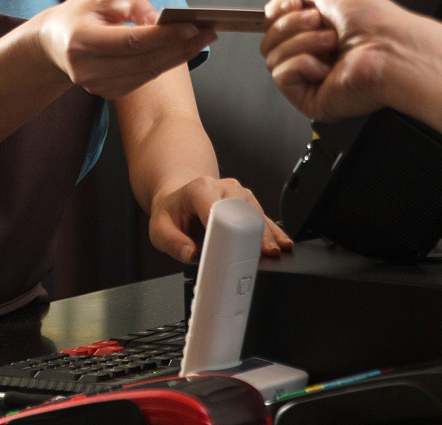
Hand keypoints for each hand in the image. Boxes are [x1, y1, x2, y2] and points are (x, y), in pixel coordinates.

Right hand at [33, 0, 213, 99]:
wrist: (54, 45)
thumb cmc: (78, 16)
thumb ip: (130, 5)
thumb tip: (159, 18)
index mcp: (82, 43)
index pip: (130, 42)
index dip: (163, 36)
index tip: (191, 25)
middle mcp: (88, 70)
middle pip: (144, 60)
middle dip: (180, 46)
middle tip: (208, 31)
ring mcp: (98, 86)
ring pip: (148, 72)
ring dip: (180, 56)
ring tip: (204, 38)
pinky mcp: (109, 93)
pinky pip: (144, 78)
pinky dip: (166, 63)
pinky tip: (184, 49)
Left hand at [148, 175, 291, 261]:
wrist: (178, 200)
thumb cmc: (171, 212)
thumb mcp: (159, 228)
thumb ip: (172, 242)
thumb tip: (190, 254)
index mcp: (199, 189)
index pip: (216, 209)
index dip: (226, 228)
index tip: (233, 248)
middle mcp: (222, 187)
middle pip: (242, 209)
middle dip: (252, 232)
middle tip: (261, 254)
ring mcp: (238, 193)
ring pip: (256, 211)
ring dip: (266, 232)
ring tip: (274, 251)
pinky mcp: (247, 203)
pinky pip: (262, 216)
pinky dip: (273, 230)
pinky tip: (282, 243)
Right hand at [261, 0, 416, 121]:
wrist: (390, 50)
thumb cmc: (375, 24)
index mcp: (317, 29)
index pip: (274, 21)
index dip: (279, 10)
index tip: (296, 4)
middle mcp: (313, 52)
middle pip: (269, 37)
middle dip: (292, 24)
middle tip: (320, 23)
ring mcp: (310, 77)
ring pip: (272, 56)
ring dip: (302, 43)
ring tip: (330, 43)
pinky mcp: (309, 99)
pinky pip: (281, 76)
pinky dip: (302, 65)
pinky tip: (326, 66)